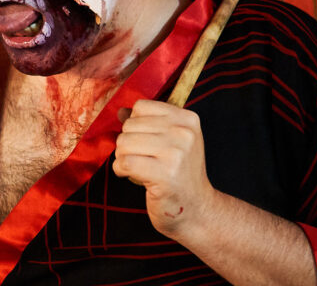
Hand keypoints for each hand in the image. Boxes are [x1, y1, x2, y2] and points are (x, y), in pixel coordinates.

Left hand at [112, 99, 215, 238]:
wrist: (196, 209)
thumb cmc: (177, 174)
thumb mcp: (169, 141)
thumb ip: (145, 123)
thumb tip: (120, 112)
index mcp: (187, 119)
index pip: (141, 107)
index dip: (135, 126)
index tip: (148, 144)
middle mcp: (184, 133)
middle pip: (129, 125)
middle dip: (128, 144)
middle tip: (144, 160)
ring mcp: (176, 153)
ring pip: (123, 143)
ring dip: (123, 158)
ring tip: (140, 169)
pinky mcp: (165, 175)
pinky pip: (124, 162)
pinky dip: (121, 170)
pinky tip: (133, 177)